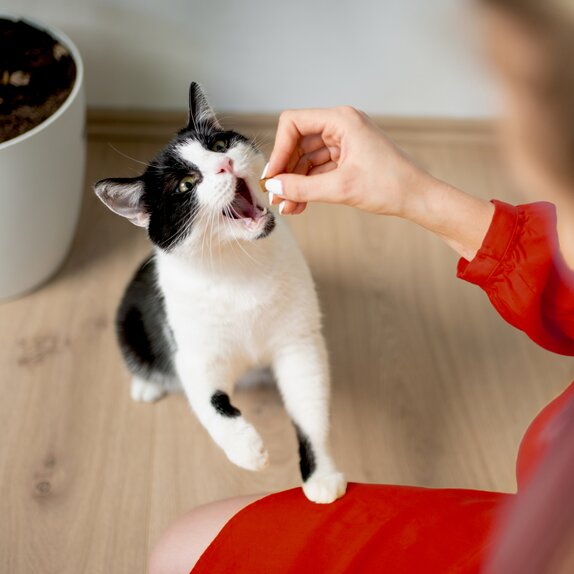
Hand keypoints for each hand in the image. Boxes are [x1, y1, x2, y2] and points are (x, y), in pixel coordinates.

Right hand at [264, 106, 433, 216]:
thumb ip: (302, 187)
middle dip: (286, 171)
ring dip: (295, 183)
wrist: (418, 198)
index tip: (272, 177)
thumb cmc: (389, 186)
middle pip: (298, 143)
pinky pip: (318, 169)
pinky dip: (308, 186)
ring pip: (306, 159)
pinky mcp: (347, 158)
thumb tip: (273, 186)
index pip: (293, 123)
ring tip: (287, 207)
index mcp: (341, 120)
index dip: (279, 150)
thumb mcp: (340, 188)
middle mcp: (341, 126)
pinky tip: (299, 205)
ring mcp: (344, 142)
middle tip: (277, 197)